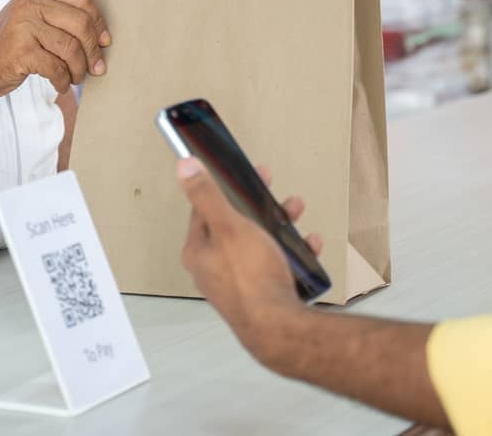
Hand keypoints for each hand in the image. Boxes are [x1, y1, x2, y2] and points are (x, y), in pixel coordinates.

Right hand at [0, 0, 110, 101]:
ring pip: (70, 48)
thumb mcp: (31, 21)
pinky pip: (56, 67)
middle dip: (93, 50)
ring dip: (79, 69)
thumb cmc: (8, 46)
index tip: (104, 42)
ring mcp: (24, 27)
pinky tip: (61, 85)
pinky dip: (63, 80)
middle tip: (96, 68)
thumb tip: (102, 38)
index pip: (82, 0)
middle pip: (81, 23)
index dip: (99, 22)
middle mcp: (31, 5)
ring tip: (76, 78)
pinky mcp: (20, 51)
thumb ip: (59, 19)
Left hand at [177, 157, 322, 364]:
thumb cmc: (251, 278)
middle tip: (275, 194)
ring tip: (295, 215)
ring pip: (258, 244)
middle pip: (236, 226)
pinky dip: (290, 252)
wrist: (277, 327)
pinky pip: (275, 265)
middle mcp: (214, 269)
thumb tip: (184, 166)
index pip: (205, 210)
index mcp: (199, 251)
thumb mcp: (229, 226)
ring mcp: (237, 283)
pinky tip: (307, 246)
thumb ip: (207, 195)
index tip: (244, 175)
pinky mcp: (260, 294)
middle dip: (259, 207)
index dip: (225, 188)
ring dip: (278, 226)